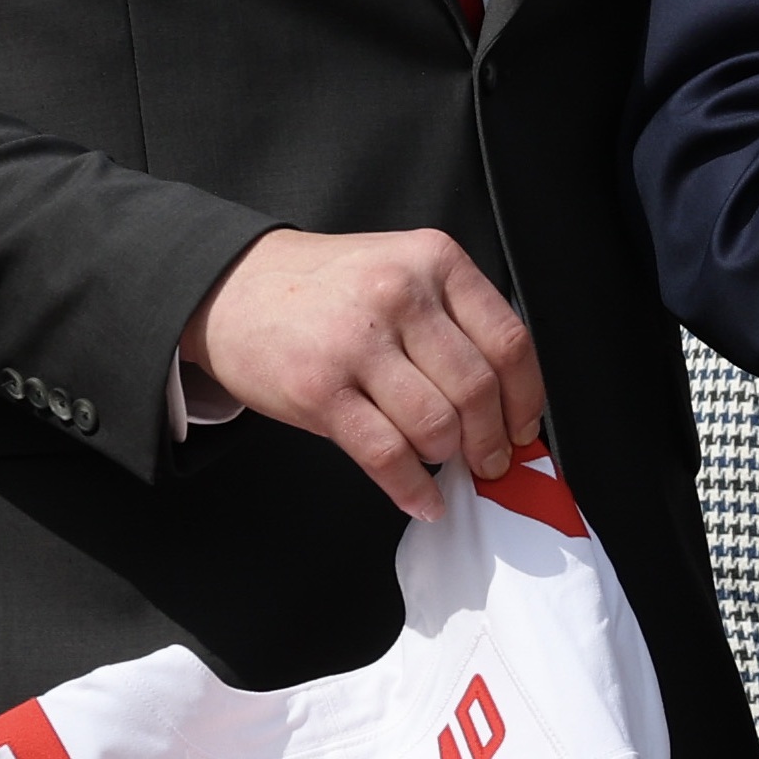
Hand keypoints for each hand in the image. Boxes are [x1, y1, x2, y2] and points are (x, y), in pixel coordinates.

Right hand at [184, 229, 545, 521]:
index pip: (508, 342)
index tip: (523, 428)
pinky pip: (386, 454)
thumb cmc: (327, 289)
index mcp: (434, 260)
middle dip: (491, 441)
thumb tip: (508, 404)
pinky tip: (422, 499)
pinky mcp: (319, 388)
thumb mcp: (401, 271)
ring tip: (440, 463)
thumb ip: (454, 321)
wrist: (233, 288)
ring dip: (447, 459)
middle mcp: (399, 293)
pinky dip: (412, 489)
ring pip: (436, 426)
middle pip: (476, 390)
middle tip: (489, 461)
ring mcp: (357, 341)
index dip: (526, 398)